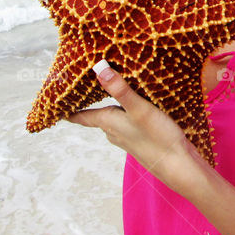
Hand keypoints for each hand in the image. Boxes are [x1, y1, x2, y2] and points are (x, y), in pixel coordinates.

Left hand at [67, 61, 206, 192]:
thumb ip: (120, 89)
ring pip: (112, 119)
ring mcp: (127, 137)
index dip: (67, 110)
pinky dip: (125, 113)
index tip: (54, 106)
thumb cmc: (159, 138)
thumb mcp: (140, 109)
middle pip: (96, 115)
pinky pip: (126, 122)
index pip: (80, 116)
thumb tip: (98, 68)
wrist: (180, 166)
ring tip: (107, 91)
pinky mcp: (141, 139)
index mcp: (109, 122)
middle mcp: (114, 131)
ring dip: (109, 106)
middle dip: (89, 103)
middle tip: (81, 87)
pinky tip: (135, 107)